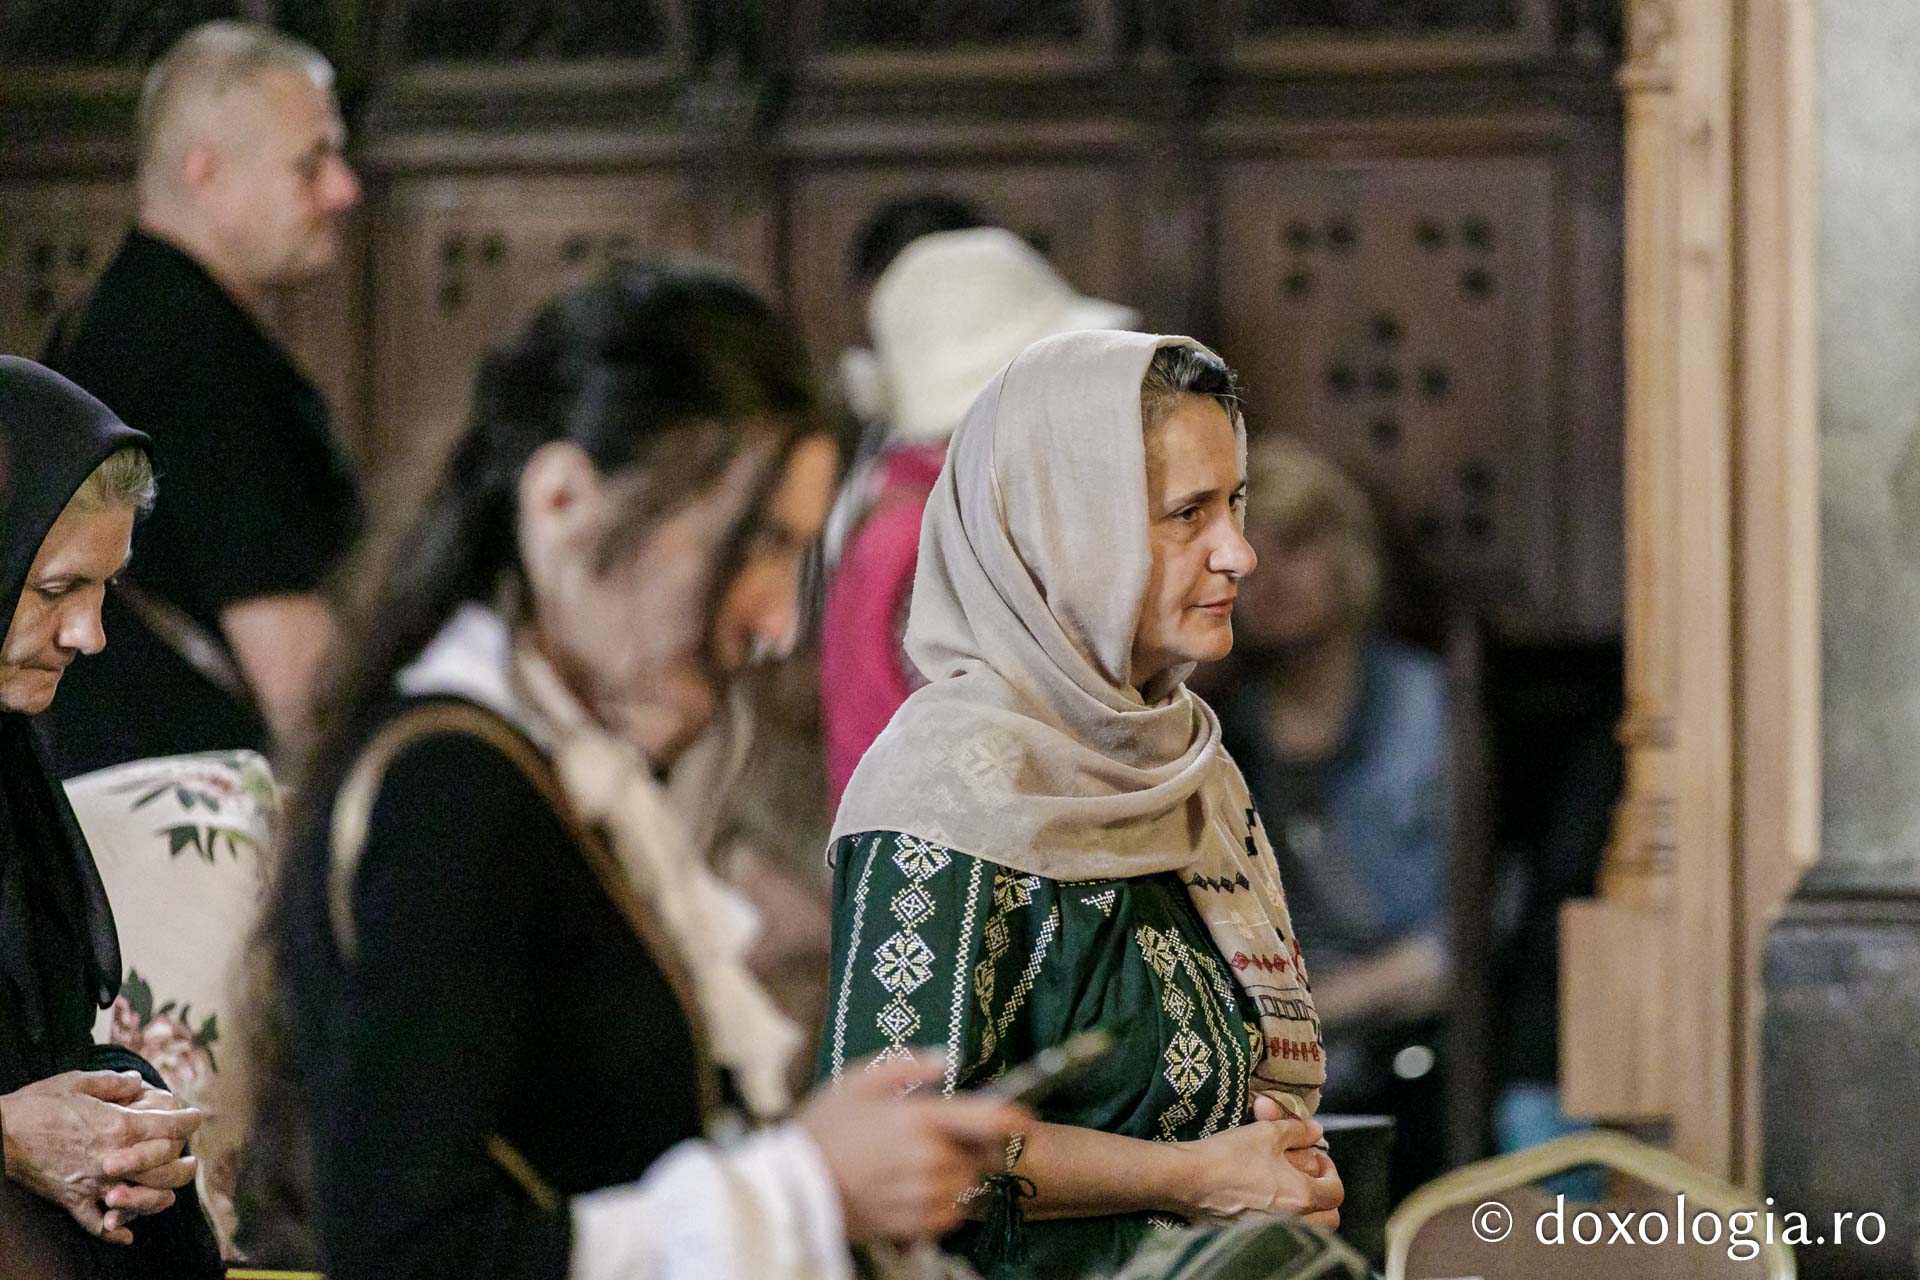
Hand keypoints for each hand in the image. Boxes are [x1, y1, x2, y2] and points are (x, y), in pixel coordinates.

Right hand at [0, 1070, 203, 1244]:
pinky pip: (95, 1224)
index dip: (189, 1121)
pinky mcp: (72, 1200)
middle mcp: (113, 1158)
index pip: (170, 1128)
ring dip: (159, 1199)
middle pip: (165, 1169)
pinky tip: (124, 1235)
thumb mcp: (79, 1081)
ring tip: (170, 1195)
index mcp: (120, 1126)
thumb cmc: (38, 1104)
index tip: (196, 1117)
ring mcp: (93, 1183)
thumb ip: (116, 1083)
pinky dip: (112, 1232)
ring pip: (140, 1200)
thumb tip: (139, 1083)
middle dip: (183, 1166)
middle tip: (191, 1162)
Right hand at [800, 1053, 1029, 1244]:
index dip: (1015, 1118)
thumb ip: (906, 1065)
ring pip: (968, 1185)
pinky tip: (916, 1189)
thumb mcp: (856, 1080)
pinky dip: (945, 1202)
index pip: (987, 1119)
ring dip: (958, 1174)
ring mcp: (922, 1197)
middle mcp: (927, 1160)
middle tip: (937, 1138)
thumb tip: (947, 1060)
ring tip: (922, 1164)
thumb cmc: (822, 1128)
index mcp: (918, 1119)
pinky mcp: (913, 1227)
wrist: (791, 1187)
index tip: (1026, 1118)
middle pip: (979, 1155)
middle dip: (969, 1146)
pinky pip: (951, 1214)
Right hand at [1176, 1111, 1342, 1228]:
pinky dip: (1283, 1218)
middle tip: (1310, 1177)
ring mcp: (1272, 1232)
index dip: (1330, 1171)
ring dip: (1307, 1210)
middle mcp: (1292, 1221)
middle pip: (1329, 1219)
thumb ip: (1296, 1131)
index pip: (1335, 1192)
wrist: (1188, 1180)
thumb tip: (1316, 1131)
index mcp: (1302, 1197)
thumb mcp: (1266, 1133)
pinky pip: (1282, 1231)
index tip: (1317, 1158)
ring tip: (1290, 1190)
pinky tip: (1265, 1199)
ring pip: (1308, 1229)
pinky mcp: (1251, 1235)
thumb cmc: (1229, 1156)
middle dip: (1324, 1197)